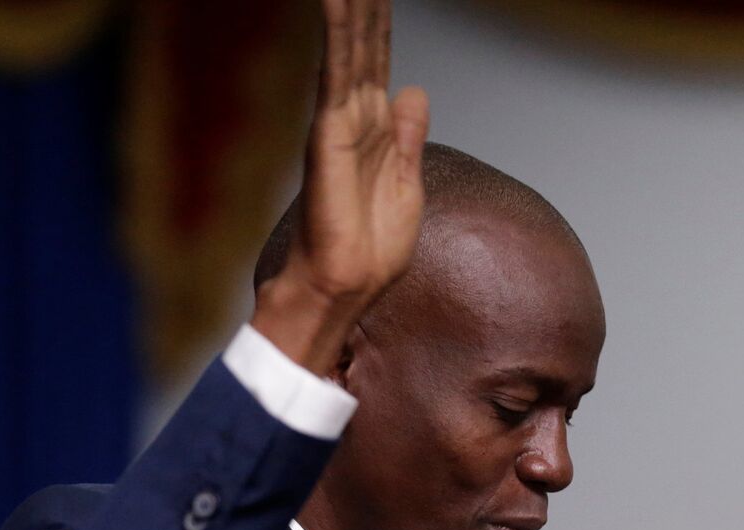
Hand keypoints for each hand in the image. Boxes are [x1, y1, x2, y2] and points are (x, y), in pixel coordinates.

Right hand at [253, 0, 429, 373]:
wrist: (348, 286)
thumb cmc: (372, 248)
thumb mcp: (407, 179)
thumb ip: (408, 133)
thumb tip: (414, 91)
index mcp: (376, 128)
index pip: (379, 60)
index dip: (381, 22)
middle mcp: (355, 116)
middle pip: (364, 43)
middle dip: (365, 5)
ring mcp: (340, 120)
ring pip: (349, 46)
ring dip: (349, 7)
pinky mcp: (330, 131)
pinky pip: (335, 71)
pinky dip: (336, 34)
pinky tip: (336, 0)